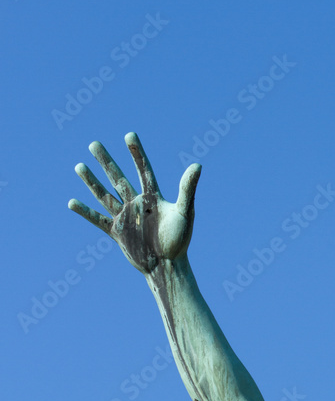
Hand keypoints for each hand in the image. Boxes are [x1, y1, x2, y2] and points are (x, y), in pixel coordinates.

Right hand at [68, 132, 200, 274]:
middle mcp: (137, 204)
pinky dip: (85, 212)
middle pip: (118, 178)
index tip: (129, 135)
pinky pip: (98, 220)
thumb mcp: (184, 212)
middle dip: (106, 161)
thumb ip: (187, 188)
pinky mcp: (118, 232)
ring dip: (91, 181)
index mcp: (153, 197)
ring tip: (79, 166)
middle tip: (94, 144)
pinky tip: (71, 202)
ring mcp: (126, 217)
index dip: (137, 153)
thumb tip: (197, 165)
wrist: (167, 266)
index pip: (144, 170)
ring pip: (105, 195)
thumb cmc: (179, 240)